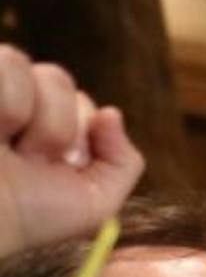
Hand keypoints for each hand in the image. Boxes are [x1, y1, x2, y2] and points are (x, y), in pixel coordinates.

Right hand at [0, 49, 143, 255]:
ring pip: (19, 63)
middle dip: (50, 126)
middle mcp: (13, 104)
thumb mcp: (94, 205)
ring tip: (1, 147)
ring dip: (18, 112)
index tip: (58, 166)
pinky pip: (5, 60)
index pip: (81, 101)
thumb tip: (112, 112)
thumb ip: (122, 163)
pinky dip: (5, 102)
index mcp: (46, 128)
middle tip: (26, 158)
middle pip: (55, 78)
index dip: (78, 134)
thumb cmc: (27, 216)